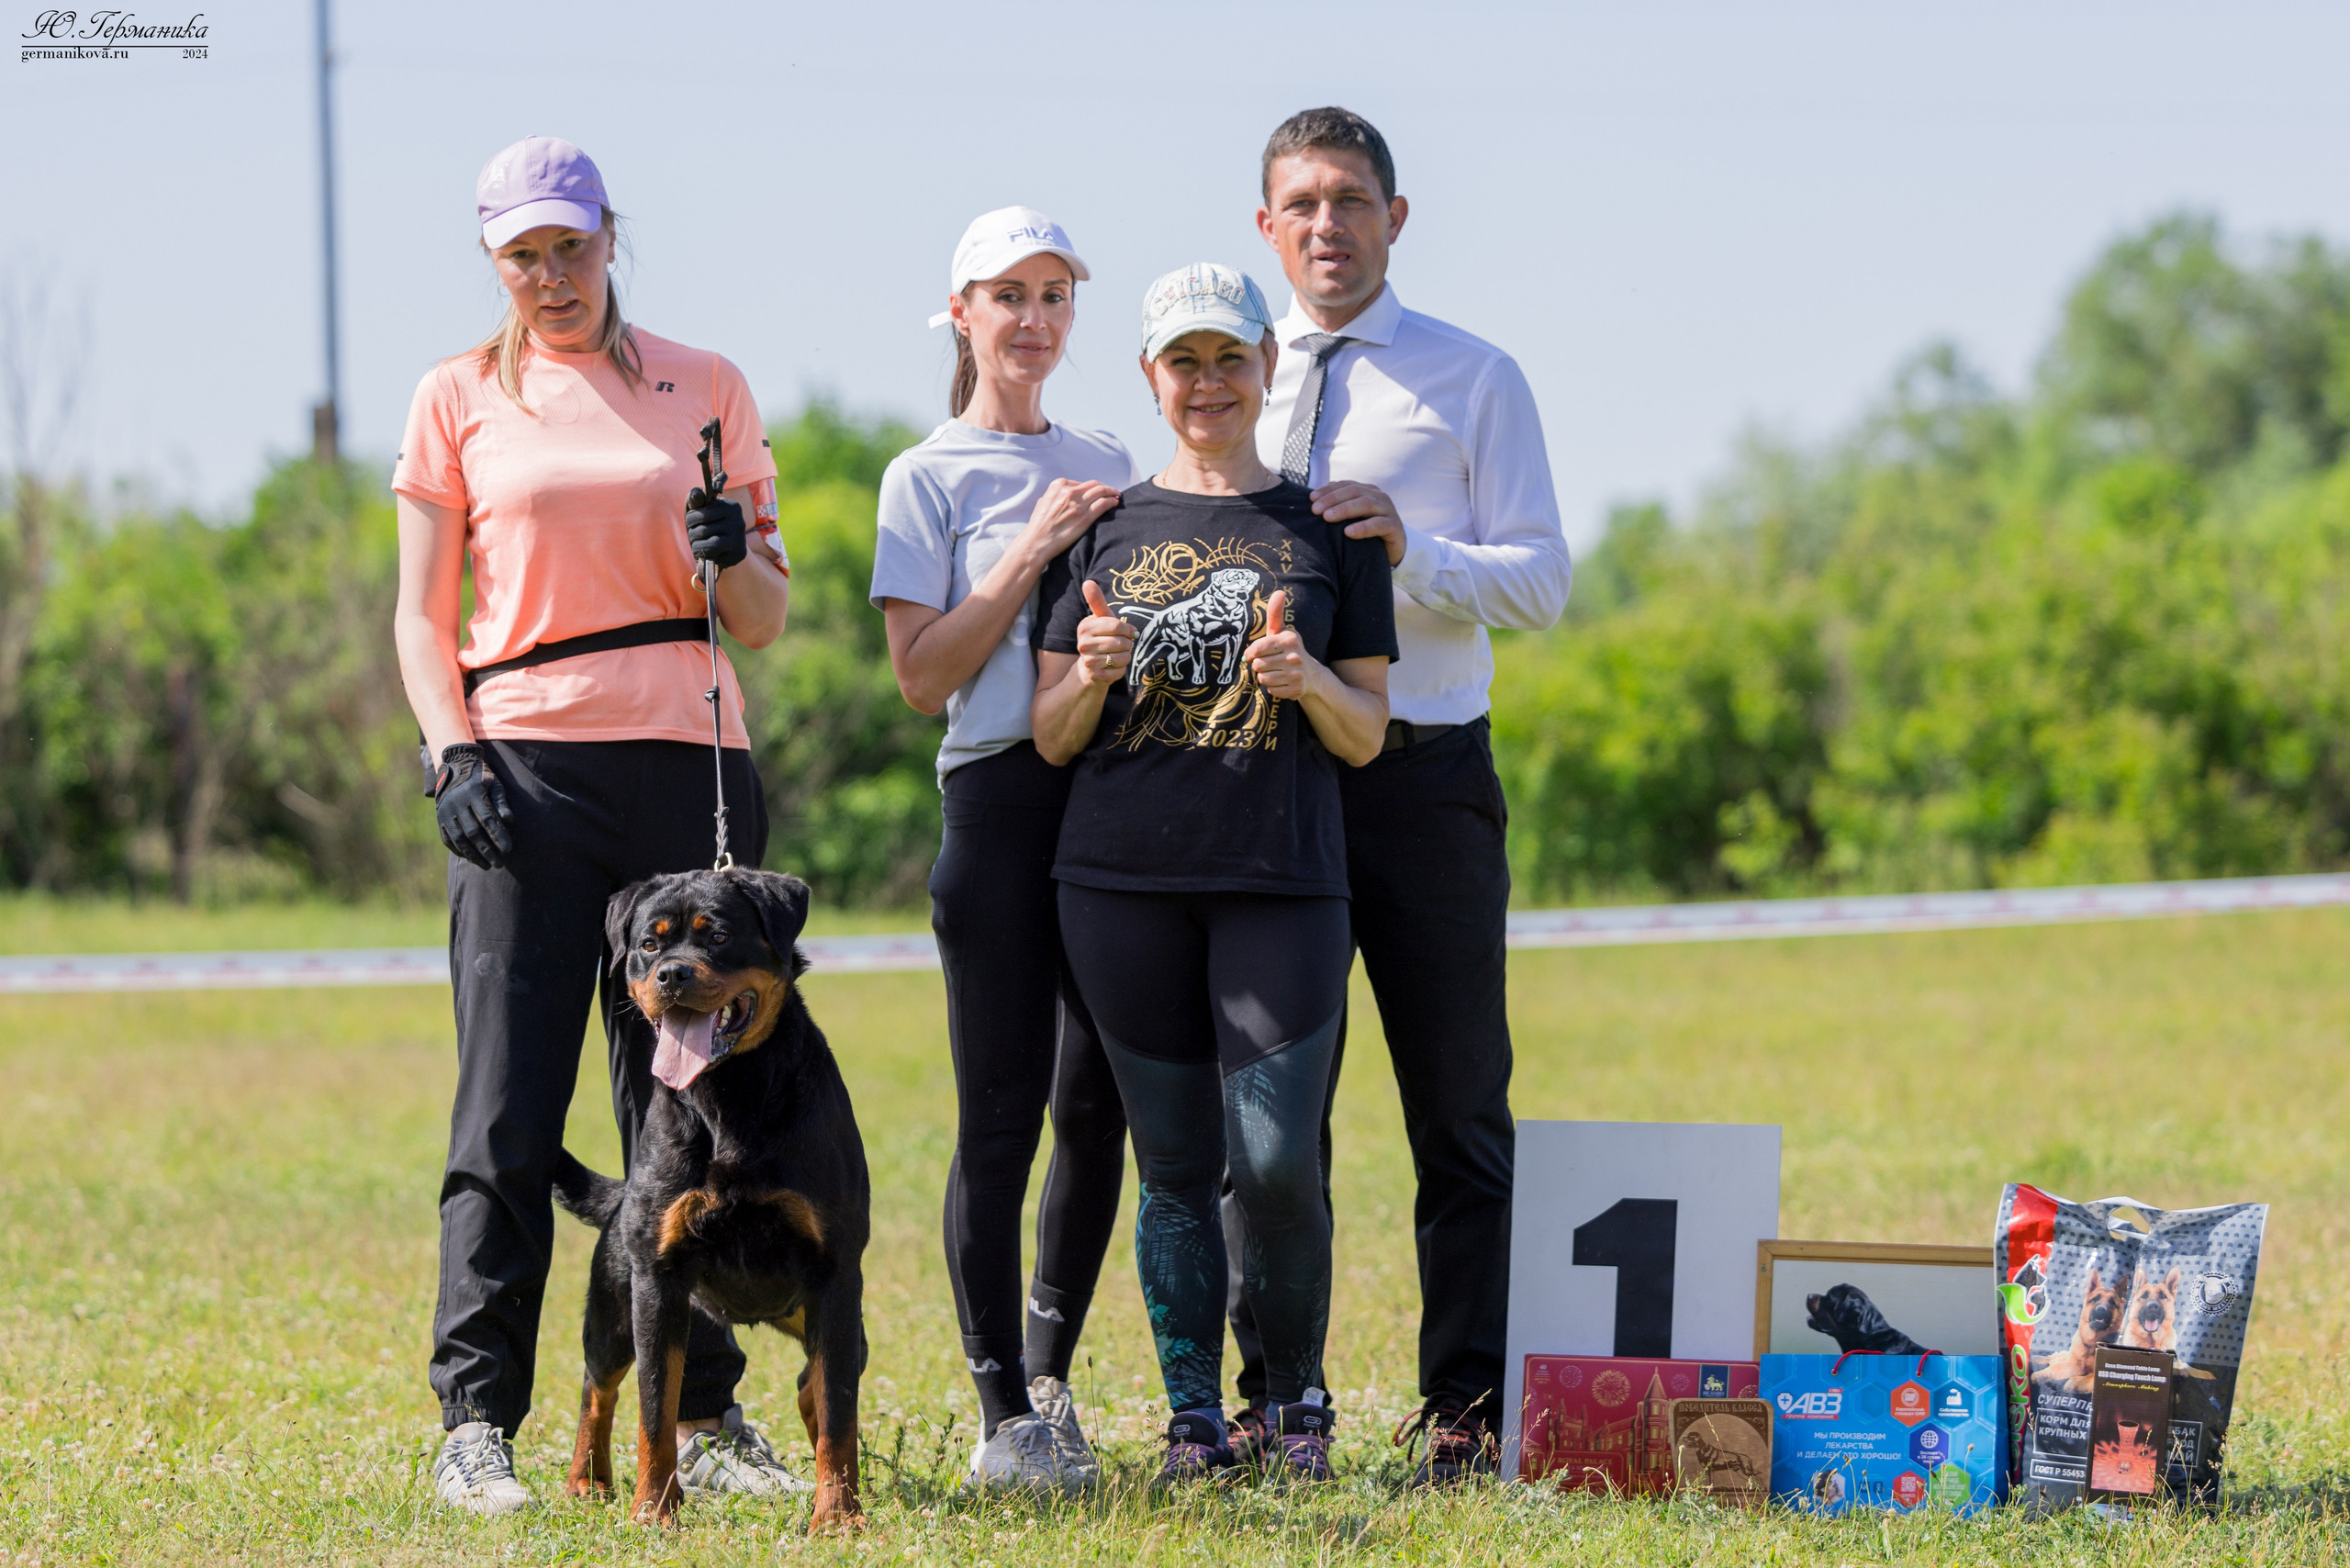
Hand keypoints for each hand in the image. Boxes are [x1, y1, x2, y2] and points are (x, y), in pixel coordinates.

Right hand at [434, 742, 513, 869]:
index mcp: (473, 793)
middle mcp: (457, 803)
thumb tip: (509, 820)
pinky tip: (470, 859)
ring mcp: (446, 811)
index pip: (487, 819)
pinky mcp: (439, 818)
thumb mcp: (495, 784)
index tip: (508, 850)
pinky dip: (459, 850)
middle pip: (473, 832)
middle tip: (499, 864)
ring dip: (473, 855)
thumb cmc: (481, 777)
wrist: (455, 766)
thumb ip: (501, 802)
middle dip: (487, 850)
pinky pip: (447, 838)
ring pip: (459, 838)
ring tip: (486, 866)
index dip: (498, 835)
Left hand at [685, 488, 746, 567]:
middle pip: (702, 525)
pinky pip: (712, 549)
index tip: (695, 523)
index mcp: (732, 506)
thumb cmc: (711, 530)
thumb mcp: (702, 513)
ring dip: (696, 544)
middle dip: (692, 533)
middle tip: (696, 536)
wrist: (728, 555)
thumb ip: (697, 502)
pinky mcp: (738, 552)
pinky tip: (706, 553)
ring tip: (699, 545)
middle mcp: (738, 520)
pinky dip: (703, 552)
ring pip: (706, 537)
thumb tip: (696, 492)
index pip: (701, 511)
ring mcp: (739, 537)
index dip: (691, 519)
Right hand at [1023, 479, 1122, 558]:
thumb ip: (1056, 494)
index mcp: (1058, 485)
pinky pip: (1103, 504)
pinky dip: (1112, 501)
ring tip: (1117, 495)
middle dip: (1105, 487)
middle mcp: (1069, 492)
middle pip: (1094, 485)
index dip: (1092, 487)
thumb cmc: (1039, 524)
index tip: (1097, 491)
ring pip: (1101, 491)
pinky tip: (1115, 503)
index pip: (1081, 483)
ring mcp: (1078, 504)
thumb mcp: (1044, 501)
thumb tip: (1066, 493)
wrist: (1038, 541)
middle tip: (1113, 491)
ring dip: (1112, 492)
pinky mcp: (1085, 517)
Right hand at [1075, 580, 1135, 687]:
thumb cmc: (1100, 638)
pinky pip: (1121, 671)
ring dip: (1126, 657)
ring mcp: (1089, 661)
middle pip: (1122, 642)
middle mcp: (1083, 644)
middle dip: (1127, 644)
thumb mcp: (1100, 619)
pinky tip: (1113, 666)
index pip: (1117, 625)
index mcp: (1084, 627)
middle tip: (1121, 645)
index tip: (1128, 632)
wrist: (1089, 667)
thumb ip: (1097, 601)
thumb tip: (1088, 582)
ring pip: (1123, 657)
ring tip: (1117, 655)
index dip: (1128, 629)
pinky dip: (1122, 669)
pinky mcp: (1097, 676)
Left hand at [1244, 590, 1309, 699]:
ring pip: (1263, 679)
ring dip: (1265, 677)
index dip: (1251, 653)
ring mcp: (1297, 674)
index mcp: (1289, 640)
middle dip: (1259, 666)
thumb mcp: (1281, 631)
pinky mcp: (1297, 690)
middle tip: (1269, 663)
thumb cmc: (1288, 649)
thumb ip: (1275, 613)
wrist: (1310, 673)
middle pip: (1258, 666)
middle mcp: (1295, 657)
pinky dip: (1273, 688)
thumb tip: (1280, 592)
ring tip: (1275, 672)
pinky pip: (1271, 690)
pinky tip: (1282, 681)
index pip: (1257, 649)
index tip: (1253, 654)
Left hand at [1311, 480, 1404, 566]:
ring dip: (1345, 509)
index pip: (1345, 485)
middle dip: (1332, 499)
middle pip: (1354, 491)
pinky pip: (1379, 524)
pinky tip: (1348, 532)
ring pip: (1366, 504)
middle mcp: (1379, 497)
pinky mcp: (1395, 526)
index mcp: (1368, 491)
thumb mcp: (1354, 518)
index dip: (1328, 490)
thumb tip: (1313, 500)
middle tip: (1315, 510)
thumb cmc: (1368, 533)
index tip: (1311, 498)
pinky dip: (1363, 527)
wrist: (1394, 550)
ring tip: (1327, 517)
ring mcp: (1388, 510)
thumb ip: (1339, 508)